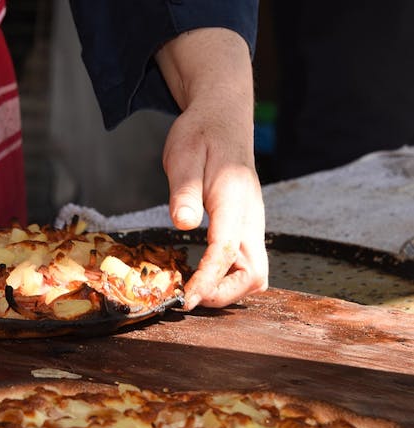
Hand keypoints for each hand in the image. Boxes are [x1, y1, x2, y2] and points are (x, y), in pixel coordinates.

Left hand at [155, 28, 267, 309]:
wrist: (222, 118)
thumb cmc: (201, 135)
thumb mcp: (183, 154)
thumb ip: (184, 190)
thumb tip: (183, 222)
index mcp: (234, 199)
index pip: (227, 250)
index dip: (208, 279)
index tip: (187, 298)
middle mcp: (251, 217)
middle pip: (254, 274)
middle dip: (225, 294)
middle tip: (190, 299)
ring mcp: (251, 224)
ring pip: (254, 273)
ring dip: (228, 290)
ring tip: (194, 291)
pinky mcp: (246, 227)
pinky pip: (246, 264)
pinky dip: (228, 279)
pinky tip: (203, 277)